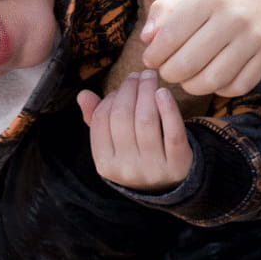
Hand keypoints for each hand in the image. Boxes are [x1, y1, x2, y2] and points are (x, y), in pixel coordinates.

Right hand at [78, 72, 191, 190]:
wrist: (170, 185)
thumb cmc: (136, 156)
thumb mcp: (114, 145)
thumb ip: (96, 120)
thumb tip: (83, 94)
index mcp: (105, 164)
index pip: (102, 120)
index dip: (111, 97)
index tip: (123, 85)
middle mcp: (127, 169)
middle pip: (123, 117)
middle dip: (130, 89)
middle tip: (138, 74)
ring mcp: (152, 169)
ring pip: (146, 120)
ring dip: (147, 91)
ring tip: (150, 77)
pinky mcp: (177, 164)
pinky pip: (173, 132)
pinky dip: (169, 109)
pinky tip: (164, 92)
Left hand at [140, 0, 260, 95]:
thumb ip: (164, 9)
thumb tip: (146, 40)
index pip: (170, 38)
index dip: (154, 55)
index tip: (150, 58)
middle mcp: (234, 18)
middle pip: (188, 64)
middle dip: (169, 73)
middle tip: (167, 69)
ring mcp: (255, 38)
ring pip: (213, 80)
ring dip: (191, 86)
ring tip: (186, 77)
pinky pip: (239, 86)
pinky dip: (220, 89)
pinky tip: (212, 78)